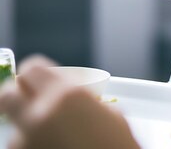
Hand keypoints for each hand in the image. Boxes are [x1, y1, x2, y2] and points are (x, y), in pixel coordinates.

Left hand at [0, 56, 139, 148]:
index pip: (31, 69)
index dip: (33, 73)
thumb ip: (84, 100)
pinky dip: (34, 145)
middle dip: (16, 96)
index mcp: (67, 95)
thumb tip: (70, 96)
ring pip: (15, 126)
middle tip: (28, 100)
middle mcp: (41, 115)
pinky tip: (54, 146)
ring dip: (29, 128)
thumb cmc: (119, 145)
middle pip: (7, 94)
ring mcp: (28, 140)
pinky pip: (22, 146)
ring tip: (55, 136)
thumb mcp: (110, 113)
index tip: (37, 78)